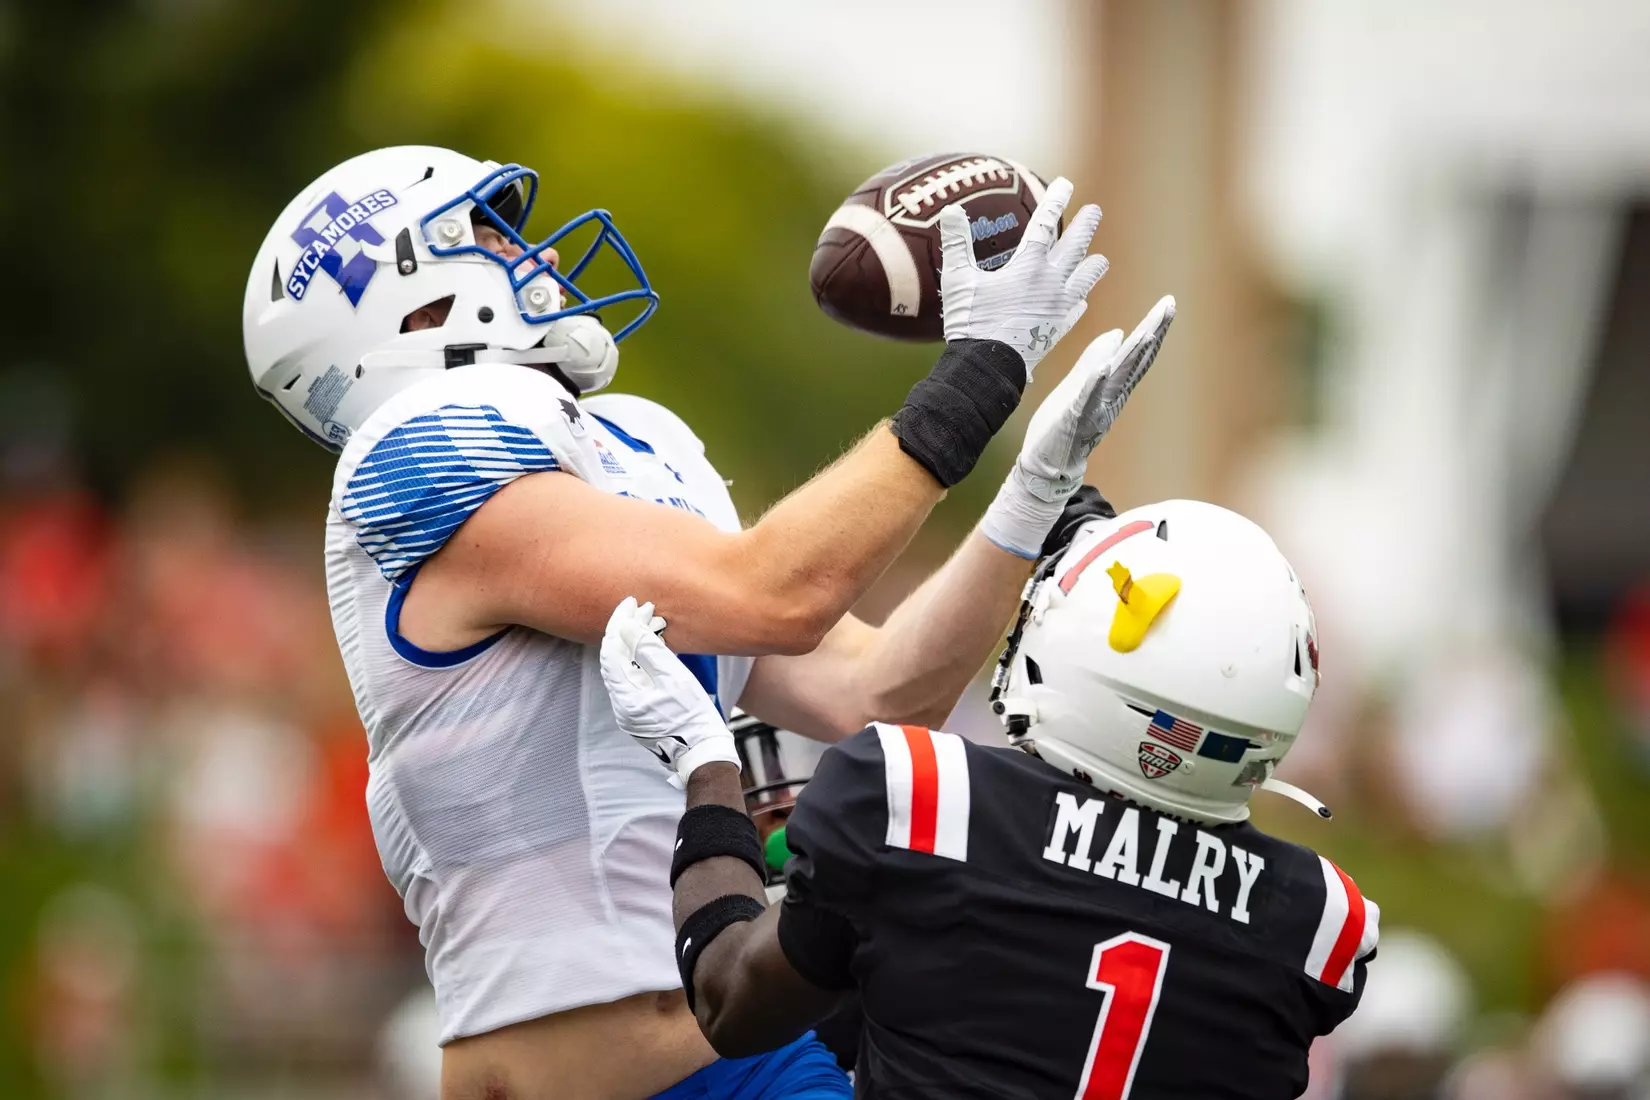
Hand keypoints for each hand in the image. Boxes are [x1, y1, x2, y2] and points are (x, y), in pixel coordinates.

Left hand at [600, 597, 739, 783]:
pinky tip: (651, 646)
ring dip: (632, 642)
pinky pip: (632, 678)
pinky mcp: (638, 713)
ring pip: (622, 667)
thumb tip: (628, 627)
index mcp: (626, 698)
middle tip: (641, 607)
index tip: (632, 602)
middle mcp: (621, 705)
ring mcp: (628, 711)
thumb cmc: (694, 717)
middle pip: (613, 658)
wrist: (703, 752)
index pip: (611, 651)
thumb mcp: (675, 679)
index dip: (619, 623)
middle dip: (625, 630)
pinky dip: (638, 658)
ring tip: (648, 621)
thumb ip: (650, 651)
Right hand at [938, 177, 1109, 378]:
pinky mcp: (1058, 330)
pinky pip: (1076, 310)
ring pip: (1086, 279)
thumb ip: (957, 244)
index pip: (1045, 224)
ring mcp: (1058, 307)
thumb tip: (950, 211)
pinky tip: (1080, 301)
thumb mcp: (958, 281)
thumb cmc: (971, 323)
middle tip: (1095, 211)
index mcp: (1028, 267)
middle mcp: (1051, 283)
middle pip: (1076, 247)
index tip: (1066, 184)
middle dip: (1086, 225)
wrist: (988, 367)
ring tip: (1099, 258)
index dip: (1056, 200)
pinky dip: (1079, 301)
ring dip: (1093, 265)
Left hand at [978, 296, 1175, 557]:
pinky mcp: (1073, 421)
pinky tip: (1104, 368)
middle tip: (1168, 307)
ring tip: (1147, 330)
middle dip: (1152, 333)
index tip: (1167, 304)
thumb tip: (1118, 332)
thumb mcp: (1078, 386)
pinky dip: (1096, 385)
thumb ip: (1096, 360)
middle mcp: (1109, 399)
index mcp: (1110, 389)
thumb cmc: (1061, 428)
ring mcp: (1094, 410)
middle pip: (1135, 362)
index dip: (1152, 329)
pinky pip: (1087, 401)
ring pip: (1117, 379)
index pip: (1136, 355)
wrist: (1044, 468)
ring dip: (1132, 355)